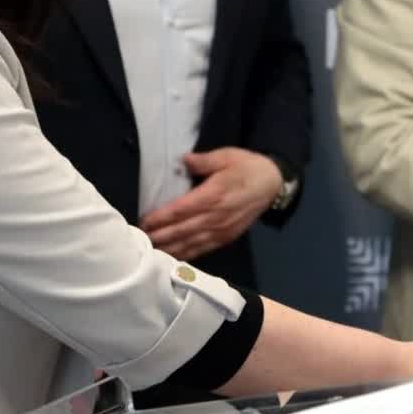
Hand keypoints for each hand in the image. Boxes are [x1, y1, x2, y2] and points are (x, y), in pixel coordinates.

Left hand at [139, 148, 284, 260]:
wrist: (273, 184)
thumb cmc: (247, 167)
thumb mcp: (226, 156)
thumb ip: (203, 161)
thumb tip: (183, 160)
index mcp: (213, 195)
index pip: (180, 210)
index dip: (160, 218)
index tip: (143, 221)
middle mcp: (216, 216)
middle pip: (181, 230)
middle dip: (159, 236)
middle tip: (139, 239)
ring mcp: (222, 230)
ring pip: (190, 243)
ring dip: (170, 248)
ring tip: (151, 251)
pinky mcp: (226, 237)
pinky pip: (203, 249)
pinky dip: (187, 254)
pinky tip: (173, 257)